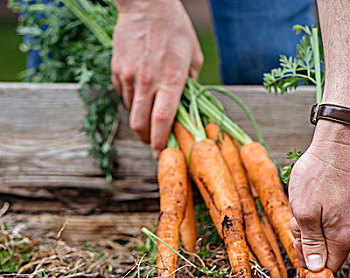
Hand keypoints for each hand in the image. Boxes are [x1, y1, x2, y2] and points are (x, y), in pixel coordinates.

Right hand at [111, 0, 202, 157]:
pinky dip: (132, 102)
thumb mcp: (194, 57)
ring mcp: (129, 76)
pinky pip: (124, 96)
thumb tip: (189, 107)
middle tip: (155, 144)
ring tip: (152, 111)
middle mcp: (148, 81)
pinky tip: (142, 92)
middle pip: (140, 125)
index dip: (161, 142)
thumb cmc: (175, 29)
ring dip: (141, 120)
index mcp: (171, 79)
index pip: (163, 120)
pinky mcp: (117, 70)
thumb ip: (191, 85)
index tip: (163, 153)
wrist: (145, 4)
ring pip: (130, 112)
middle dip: (148, 140)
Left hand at [288, 120, 349, 271]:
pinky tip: (313, 197)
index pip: (327, 268)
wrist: (338, 144)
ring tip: (304, 203)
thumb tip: (316, 268)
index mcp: (343, 238)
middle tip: (298, 217)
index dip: (308, 260)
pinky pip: (332, 221)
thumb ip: (311, 243)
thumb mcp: (305, 212)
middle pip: (326, 252)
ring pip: (327, 235)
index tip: (297, 241)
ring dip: (310, 225)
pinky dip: (318, 214)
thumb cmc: (319, 175)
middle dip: (306, 240)